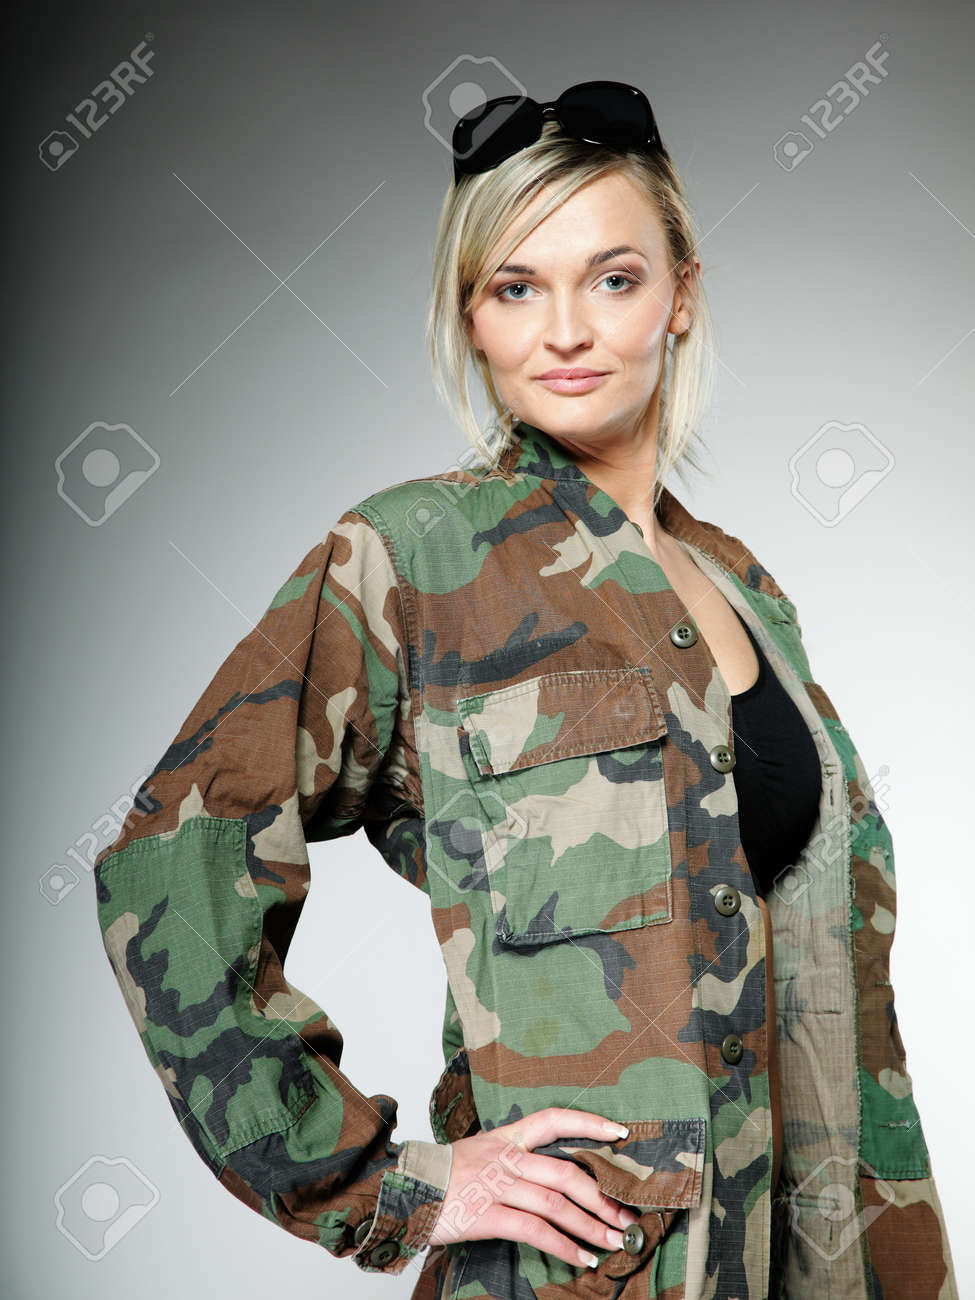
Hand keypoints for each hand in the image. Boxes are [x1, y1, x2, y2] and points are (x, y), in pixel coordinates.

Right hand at [427, 1106, 640, 1268]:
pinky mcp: (487, 1214)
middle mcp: (505, 1157)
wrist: (402, 1190)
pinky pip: (534, 1230)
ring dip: (590, 1226)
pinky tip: (579, 1258)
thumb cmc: (442, 1177)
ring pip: (556, 1203)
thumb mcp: (478, 1153)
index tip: (619, 1133)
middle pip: (566, 1171)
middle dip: (603, 1198)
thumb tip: (551, 1174)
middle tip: (626, 1218)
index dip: (588, 1123)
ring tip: (612, 1243)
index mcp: (505, 1137)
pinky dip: (562, 1246)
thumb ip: (512, 1158)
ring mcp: (496, 1184)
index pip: (553, 1119)